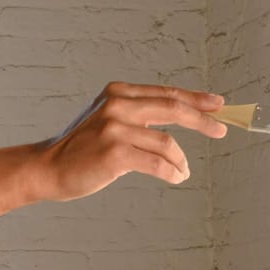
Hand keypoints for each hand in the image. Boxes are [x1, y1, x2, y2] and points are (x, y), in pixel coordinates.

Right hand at [36, 82, 225, 201]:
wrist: (48, 168)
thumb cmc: (82, 150)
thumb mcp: (108, 121)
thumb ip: (137, 115)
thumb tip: (180, 114)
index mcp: (118, 93)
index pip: (166, 93)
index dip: (196, 99)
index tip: (217, 104)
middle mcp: (117, 105)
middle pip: (173, 108)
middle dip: (203, 120)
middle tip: (222, 129)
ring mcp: (115, 128)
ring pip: (167, 142)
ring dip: (181, 160)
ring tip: (182, 170)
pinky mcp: (115, 153)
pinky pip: (158, 162)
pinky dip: (172, 171)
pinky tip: (176, 176)